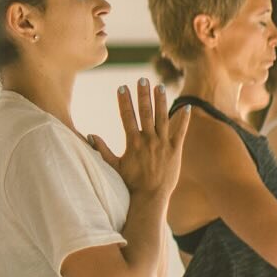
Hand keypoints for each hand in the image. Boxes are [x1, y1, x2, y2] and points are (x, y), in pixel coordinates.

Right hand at [89, 79, 190, 200]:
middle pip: (145, 112)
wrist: (150, 197)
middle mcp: (149, 140)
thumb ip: (102, 150)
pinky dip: (184, 119)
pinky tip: (186, 107)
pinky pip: (181, 132)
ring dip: (161, 101)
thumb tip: (89, 135)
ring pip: (163, 118)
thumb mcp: (114, 166)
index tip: (122, 87)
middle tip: (141, 79)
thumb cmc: (130, 183)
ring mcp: (163, 144)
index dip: (124, 101)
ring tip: (159, 87)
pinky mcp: (175, 150)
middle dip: (143, 94)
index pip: (127, 116)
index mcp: (133, 142)